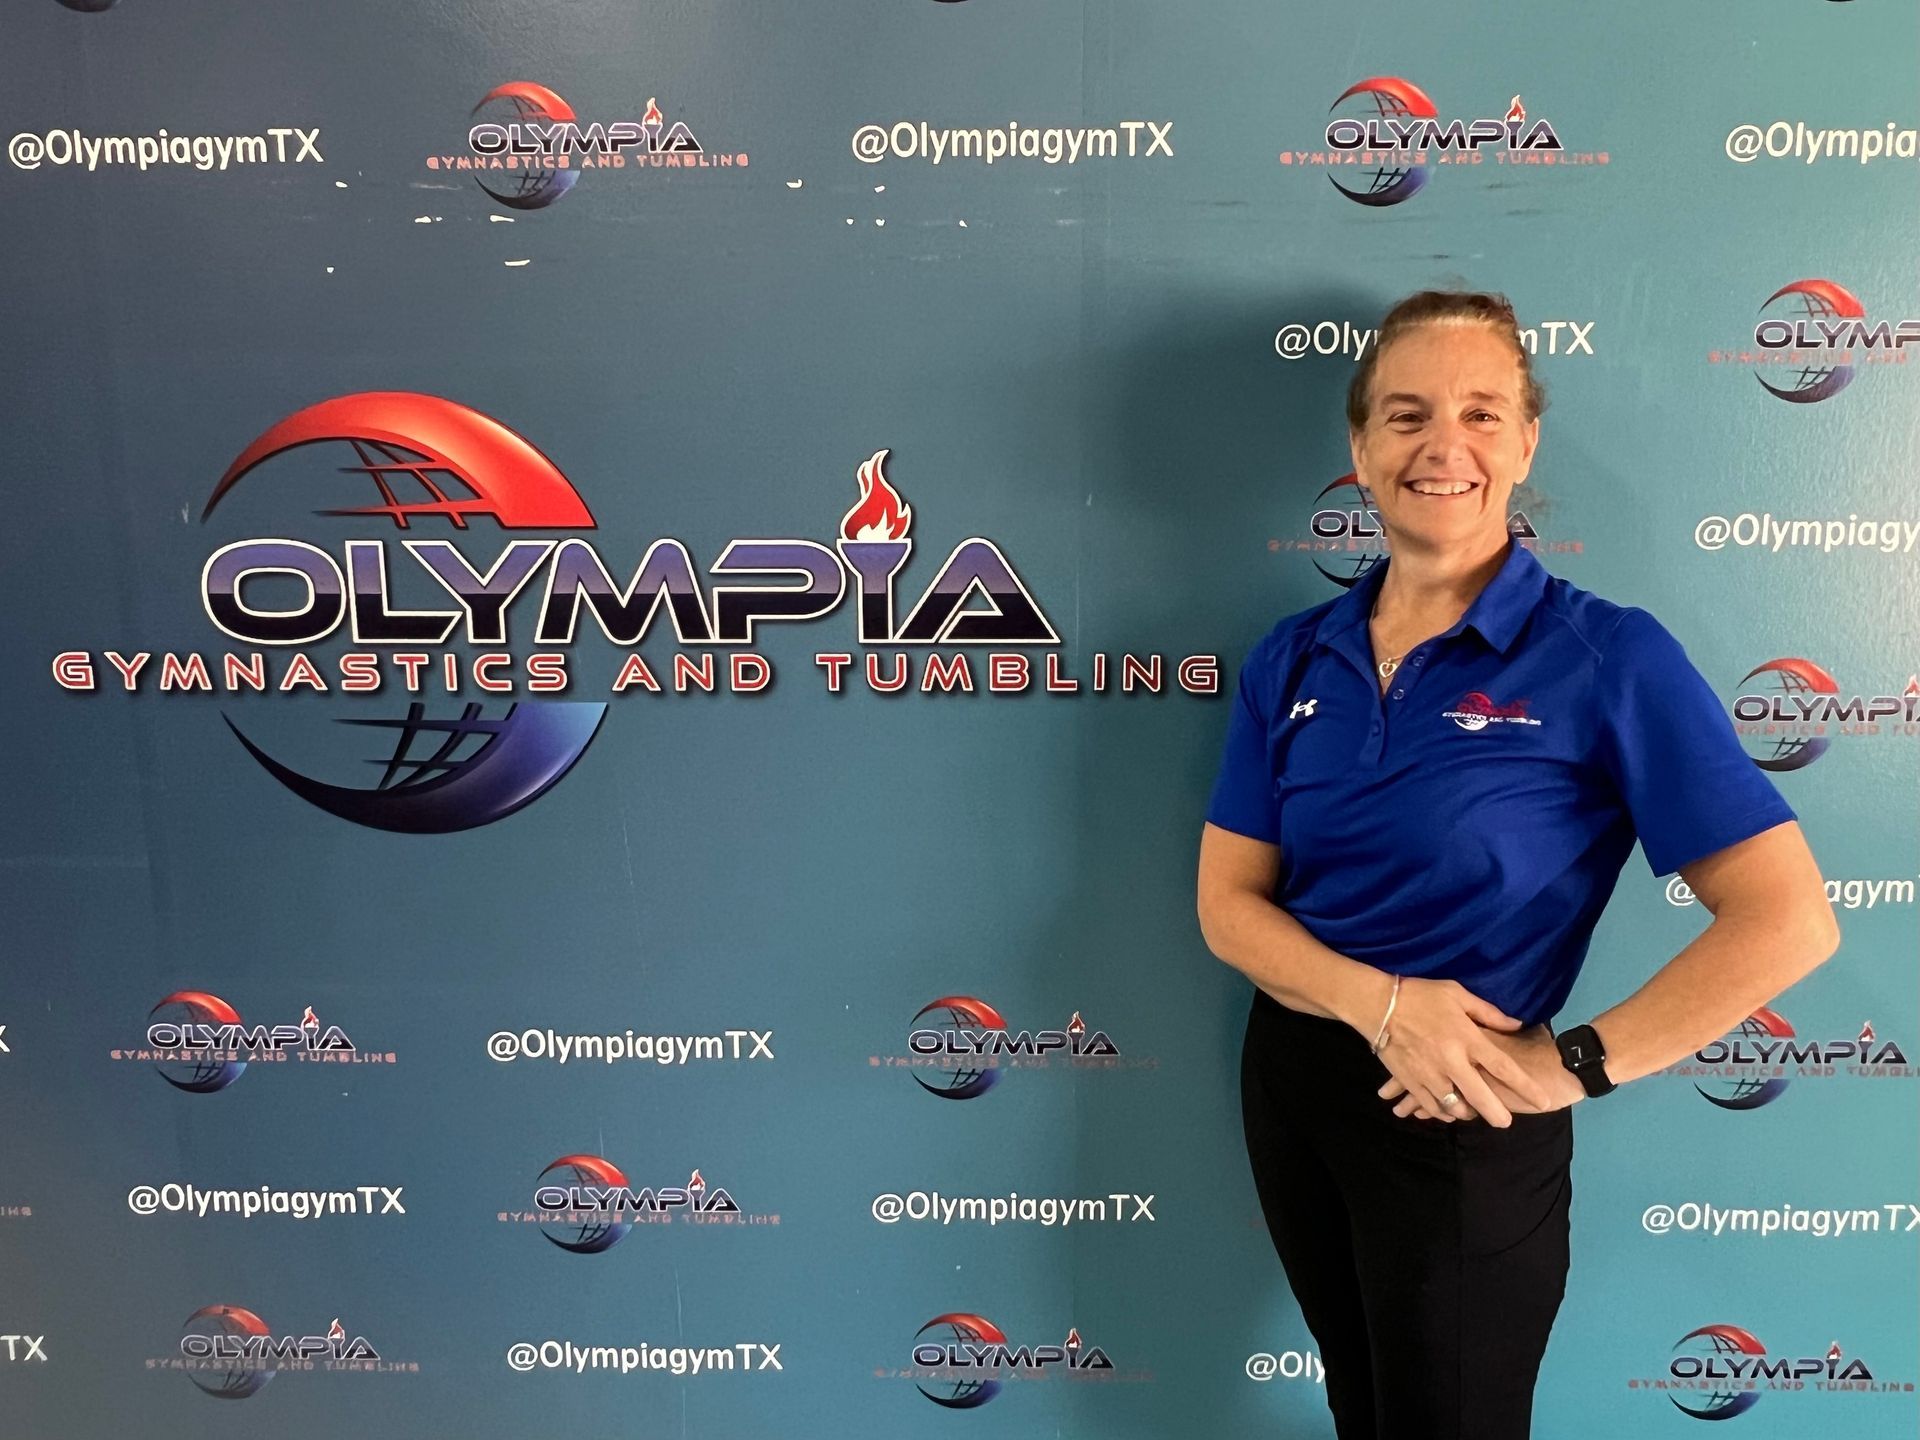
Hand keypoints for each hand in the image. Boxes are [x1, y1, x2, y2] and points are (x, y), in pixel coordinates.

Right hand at [1367, 977, 1556, 1127]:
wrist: (1377, 1004)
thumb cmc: (1420, 995)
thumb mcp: (1457, 994)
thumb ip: (1488, 1013)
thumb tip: (1516, 1025)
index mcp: (1467, 1038)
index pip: (1503, 1067)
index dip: (1525, 1087)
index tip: (1542, 1100)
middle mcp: (1451, 1061)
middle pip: (1481, 1097)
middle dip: (1497, 1114)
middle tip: (1506, 1122)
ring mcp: (1429, 1074)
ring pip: (1455, 1107)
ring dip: (1467, 1112)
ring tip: (1473, 1111)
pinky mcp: (1410, 1081)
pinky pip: (1431, 1106)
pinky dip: (1442, 1112)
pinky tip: (1448, 1111)